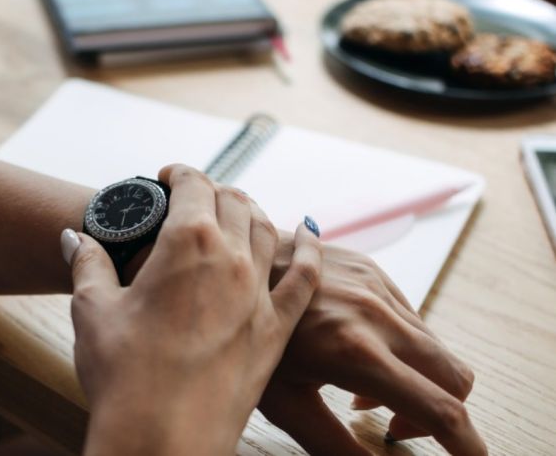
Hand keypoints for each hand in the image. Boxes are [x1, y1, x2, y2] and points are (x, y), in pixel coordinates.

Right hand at [63, 165, 322, 455]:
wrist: (163, 439)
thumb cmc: (123, 375)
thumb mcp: (92, 309)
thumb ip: (87, 263)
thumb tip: (74, 237)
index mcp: (187, 243)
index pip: (193, 184)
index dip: (180, 173)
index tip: (167, 177)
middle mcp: (231, 259)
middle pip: (233, 201)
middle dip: (212, 191)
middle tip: (193, 199)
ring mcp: (259, 294)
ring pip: (267, 230)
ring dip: (251, 211)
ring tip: (235, 210)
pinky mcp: (276, 330)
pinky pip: (306, 276)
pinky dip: (308, 249)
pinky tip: (308, 233)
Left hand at [259, 240, 486, 454]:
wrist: (232, 261)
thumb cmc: (244, 334)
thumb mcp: (284, 402)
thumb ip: (334, 443)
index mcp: (354, 352)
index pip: (439, 409)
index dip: (467, 446)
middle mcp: (376, 314)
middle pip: (453, 377)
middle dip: (442, 414)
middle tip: (395, 428)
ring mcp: (378, 287)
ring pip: (435, 347)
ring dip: (418, 379)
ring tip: (363, 391)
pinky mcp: (374, 270)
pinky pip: (412, 318)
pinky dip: (403, 347)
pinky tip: (359, 353)